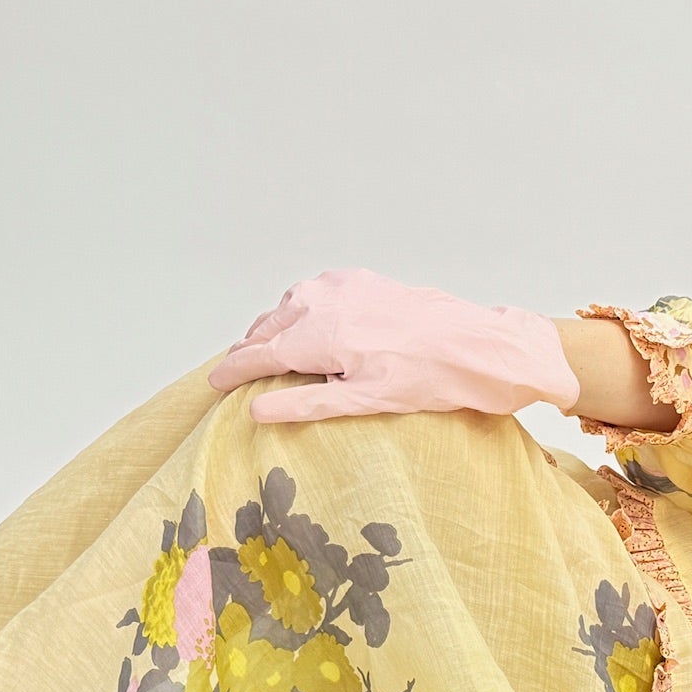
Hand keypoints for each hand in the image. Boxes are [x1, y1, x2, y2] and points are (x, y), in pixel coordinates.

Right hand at [208, 266, 580, 423]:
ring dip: (274, 327)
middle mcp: (324, 301)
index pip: (259, 353)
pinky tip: (306, 324)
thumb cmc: (429, 378)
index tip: (214, 383)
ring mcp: (343, 285)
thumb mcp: (364, 401)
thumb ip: (306, 405)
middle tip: (235, 371)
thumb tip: (258, 411)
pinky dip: (300, 309)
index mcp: (319, 333)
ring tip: (266, 350)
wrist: (478, 345)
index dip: (233, 370)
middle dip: (250, 349)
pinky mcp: (362, 280)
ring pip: (290, 305)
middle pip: (269, 326)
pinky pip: (315, 292)